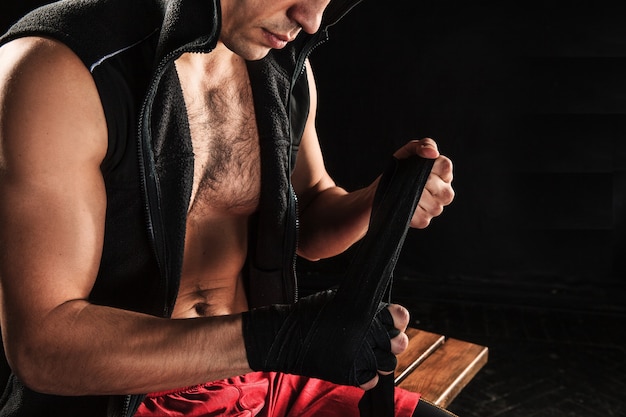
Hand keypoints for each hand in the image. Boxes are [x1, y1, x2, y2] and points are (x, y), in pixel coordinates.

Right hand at [241, 291, 409, 389]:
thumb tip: (388, 313)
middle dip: (392, 342)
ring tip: (366, 355)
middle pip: (397, 342)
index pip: (399, 316)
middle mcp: (366, 334)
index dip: (398, 319)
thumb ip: (363, 306)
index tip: (394, 321)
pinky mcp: (350, 374)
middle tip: (378, 341)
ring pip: (389, 364)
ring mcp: (359, 355)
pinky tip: (354, 366)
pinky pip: (372, 380)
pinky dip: (365, 376)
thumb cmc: (309, 316)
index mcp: (364, 312)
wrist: (285, 338)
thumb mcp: (337, 299)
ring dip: (381, 360)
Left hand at [393, 138, 454, 227]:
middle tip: (405, 179)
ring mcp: (436, 208)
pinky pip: (421, 216)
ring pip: (432, 204)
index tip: (414, 165)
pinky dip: (409, 210)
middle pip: (439, 187)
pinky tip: (403, 204)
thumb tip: (433, 153)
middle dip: (419, 181)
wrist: (380, 191)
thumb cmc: (398, 169)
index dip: (429, 165)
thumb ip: (423, 145)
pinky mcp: (424, 220)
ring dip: (414, 196)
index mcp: (443, 173)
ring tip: (403, 191)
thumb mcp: (409, 152)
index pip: (445, 166)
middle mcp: (444, 192)